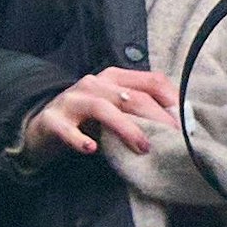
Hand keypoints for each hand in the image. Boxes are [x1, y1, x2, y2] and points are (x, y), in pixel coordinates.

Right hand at [20, 67, 178, 160]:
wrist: (41, 127)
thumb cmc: (86, 120)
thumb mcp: (115, 110)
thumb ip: (139, 112)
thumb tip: (178, 124)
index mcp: (113, 77)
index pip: (151, 80)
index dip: (172, 100)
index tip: (186, 123)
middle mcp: (94, 84)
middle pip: (132, 96)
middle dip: (156, 117)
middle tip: (172, 140)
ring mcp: (71, 100)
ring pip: (103, 108)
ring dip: (126, 128)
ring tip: (143, 147)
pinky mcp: (52, 120)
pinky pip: (67, 129)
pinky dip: (79, 138)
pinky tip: (91, 148)